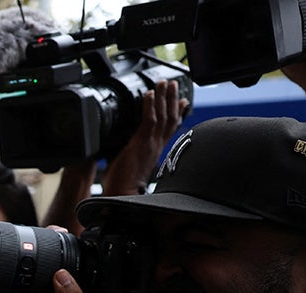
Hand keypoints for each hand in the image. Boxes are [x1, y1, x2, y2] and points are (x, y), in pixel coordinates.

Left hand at [101, 80, 187, 196]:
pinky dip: (150, 105)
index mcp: (156, 152)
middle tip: (175, 84)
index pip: (170, 129)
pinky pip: (149, 120)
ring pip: (163, 116)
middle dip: (173, 99)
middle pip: (171, 118)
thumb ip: (131, 154)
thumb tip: (124, 149)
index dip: (178, 114)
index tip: (184, 101)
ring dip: (164, 97)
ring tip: (165, 83)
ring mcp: (150, 144)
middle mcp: (156, 146)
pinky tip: (150, 93)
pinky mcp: (141, 144)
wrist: (122, 197)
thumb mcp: (130, 166)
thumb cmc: (122, 186)